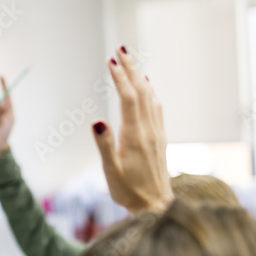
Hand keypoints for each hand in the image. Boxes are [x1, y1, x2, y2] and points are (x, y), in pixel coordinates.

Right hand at [91, 48, 172, 212]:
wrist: (156, 207)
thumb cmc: (129, 191)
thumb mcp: (110, 171)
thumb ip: (104, 144)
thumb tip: (96, 119)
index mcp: (135, 135)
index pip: (128, 98)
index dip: (120, 78)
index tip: (111, 60)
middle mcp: (149, 130)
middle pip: (141, 92)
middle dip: (131, 69)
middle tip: (121, 49)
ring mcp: (156, 133)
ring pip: (150, 97)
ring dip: (140, 77)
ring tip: (130, 61)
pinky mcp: (159, 139)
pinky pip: (156, 108)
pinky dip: (150, 92)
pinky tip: (146, 87)